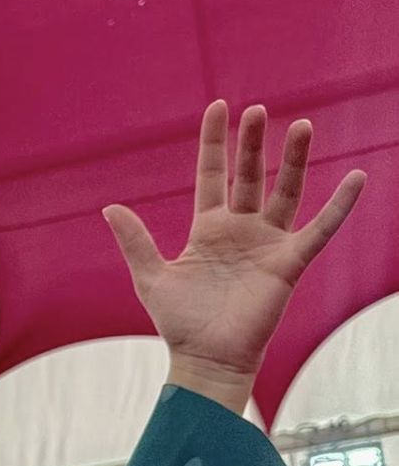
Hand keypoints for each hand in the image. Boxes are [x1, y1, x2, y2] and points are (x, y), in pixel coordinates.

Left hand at [104, 101, 364, 410]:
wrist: (206, 359)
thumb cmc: (179, 323)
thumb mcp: (151, 277)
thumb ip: (135, 241)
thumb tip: (109, 208)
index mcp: (207, 229)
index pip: (213, 175)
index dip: (215, 143)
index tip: (218, 107)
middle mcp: (240, 230)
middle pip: (250, 176)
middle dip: (253, 144)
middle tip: (258, 110)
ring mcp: (267, 244)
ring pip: (286, 192)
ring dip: (294, 161)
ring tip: (301, 126)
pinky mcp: (290, 263)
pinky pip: (320, 229)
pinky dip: (339, 206)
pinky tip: (356, 177)